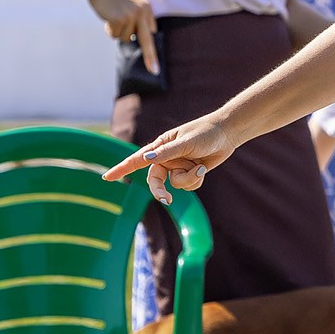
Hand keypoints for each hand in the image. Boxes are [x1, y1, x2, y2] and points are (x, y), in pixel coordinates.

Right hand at [91, 0, 159, 73]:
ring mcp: (130, 16)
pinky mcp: (118, 19)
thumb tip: (133, 39)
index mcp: (147, 9)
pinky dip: (109, 30)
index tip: (155, 67)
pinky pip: (114, 35)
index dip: (153, 50)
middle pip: (147, 41)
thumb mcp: (131, 5)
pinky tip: (108, 18)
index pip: (152, 33)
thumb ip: (137, 20)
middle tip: (154, 71)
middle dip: (150, 58)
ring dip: (117, 32)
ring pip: (125, 38)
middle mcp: (141, 12)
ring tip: (113, 17)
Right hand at [104, 114, 239, 202]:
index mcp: (160, 147)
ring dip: (189, 178)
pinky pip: (188, 186)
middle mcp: (166, 158)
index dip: (122, 169)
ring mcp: (178, 166)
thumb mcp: (186, 142)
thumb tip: (147, 159)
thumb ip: (167, 152)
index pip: (137, 160)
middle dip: (161, 191)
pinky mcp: (189, 173)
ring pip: (176, 185)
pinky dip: (196, 179)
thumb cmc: (205, 133)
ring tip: (200, 165)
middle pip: (155, 181)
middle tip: (166, 200)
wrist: (227, 134)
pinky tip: (204, 168)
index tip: (107, 178)